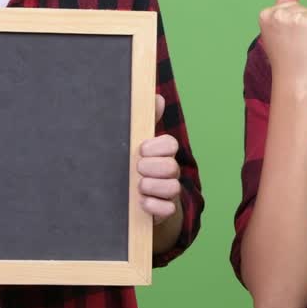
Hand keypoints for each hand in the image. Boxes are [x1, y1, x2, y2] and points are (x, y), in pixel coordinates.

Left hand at [138, 93, 181, 224]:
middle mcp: (169, 171)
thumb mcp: (137, 143)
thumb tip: (157, 97)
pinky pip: (167, 209)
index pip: (170, 144)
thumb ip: (146, 121)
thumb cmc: (138, 166)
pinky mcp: (164, 211)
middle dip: (152, 167)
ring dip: (153, 186)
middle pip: (171, 166)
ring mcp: (168, 192)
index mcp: (163, 153)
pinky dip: (153, 206)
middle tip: (137, 168)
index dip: (158, 146)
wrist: (133, 200)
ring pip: (172, 188)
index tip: (141, 149)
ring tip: (138, 186)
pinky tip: (140, 202)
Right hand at [258, 0, 306, 91]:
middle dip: (303, 25)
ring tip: (304, 48)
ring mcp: (297, 18)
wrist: (292, 82)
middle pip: (301, 9)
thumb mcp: (275, 32)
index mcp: (266, 14)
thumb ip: (282, 9)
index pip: (288, 8)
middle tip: (295, 46)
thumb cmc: (284, 61)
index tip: (286, 41)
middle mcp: (280, 13)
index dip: (291, 26)